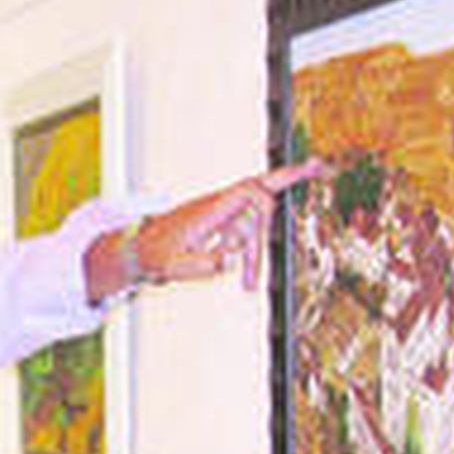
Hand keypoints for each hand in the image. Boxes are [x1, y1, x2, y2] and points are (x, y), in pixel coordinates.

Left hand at [132, 159, 323, 289]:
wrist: (135, 250)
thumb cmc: (152, 256)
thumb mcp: (173, 267)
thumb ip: (202, 264)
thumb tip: (229, 261)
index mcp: (209, 210)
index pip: (248, 191)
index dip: (268, 195)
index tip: (284, 199)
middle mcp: (217, 207)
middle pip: (259, 195)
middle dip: (286, 186)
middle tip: (318, 168)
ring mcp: (217, 215)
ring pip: (251, 224)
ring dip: (254, 253)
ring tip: (249, 286)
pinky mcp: (216, 225)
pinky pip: (241, 234)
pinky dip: (247, 253)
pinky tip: (249, 281)